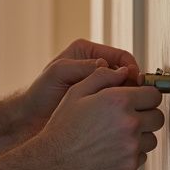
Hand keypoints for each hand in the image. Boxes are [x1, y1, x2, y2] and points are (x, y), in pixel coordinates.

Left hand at [19, 39, 141, 133]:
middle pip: (125, 72)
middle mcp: (95, 66)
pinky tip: (120, 115)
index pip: (120, 56)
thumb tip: (105, 64)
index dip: (131, 67)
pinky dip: (121, 107)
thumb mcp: (58, 72)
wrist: (32, 117)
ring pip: (123, 88)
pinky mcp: (98, 101)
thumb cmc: (40, 93)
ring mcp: (98, 85)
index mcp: (87, 52)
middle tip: (136, 96)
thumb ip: (81, 66)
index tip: (136, 80)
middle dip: (132, 84)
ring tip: (128, 107)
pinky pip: (117, 102)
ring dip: (128, 97)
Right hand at [34, 64, 164, 169]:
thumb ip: (102, 77)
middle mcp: (129, 123)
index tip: (140, 99)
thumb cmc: (63, 128)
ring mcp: (131, 146)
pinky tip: (115, 148)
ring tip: (120, 134)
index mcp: (119, 101)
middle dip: (147, 114)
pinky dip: (133, 153)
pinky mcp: (129, 165)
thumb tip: (122, 71)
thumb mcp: (76, 93)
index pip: (154, 94)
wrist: (55, 162)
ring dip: (141, 135)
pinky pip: (142, 156)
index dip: (147, 95)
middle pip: (158, 116)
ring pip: (152, 138)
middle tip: (131, 116)